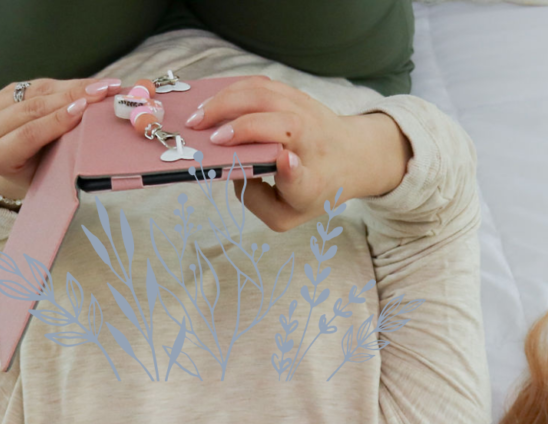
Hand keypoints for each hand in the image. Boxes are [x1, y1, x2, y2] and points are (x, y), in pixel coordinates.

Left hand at [0, 76, 122, 201]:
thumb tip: (89, 129)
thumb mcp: (42, 174)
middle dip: (71, 97)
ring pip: (36, 91)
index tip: (84, 108)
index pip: (28, 134)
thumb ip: (57, 154)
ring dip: (73, 87)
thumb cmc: (32, 177)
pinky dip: (65, 85)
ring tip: (103, 85)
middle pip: (33, 107)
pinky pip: (38, 85)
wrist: (9, 167)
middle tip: (102, 91)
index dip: (56, 120)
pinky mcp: (5, 92)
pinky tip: (88, 84)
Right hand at [186, 77, 412, 230]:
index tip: (281, 161)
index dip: (289, 170)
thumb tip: (239, 174)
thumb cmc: (314, 188)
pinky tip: (213, 101)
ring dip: (225, 99)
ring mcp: (303, 108)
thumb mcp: (290, 213)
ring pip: (262, 92)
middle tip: (197, 130)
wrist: (350, 156)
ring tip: (198, 114)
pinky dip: (233, 89)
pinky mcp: (294, 94)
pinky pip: (260, 85)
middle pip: (273, 117)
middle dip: (233, 120)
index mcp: (310, 176)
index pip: (299, 174)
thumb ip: (260, 202)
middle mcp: (310, 136)